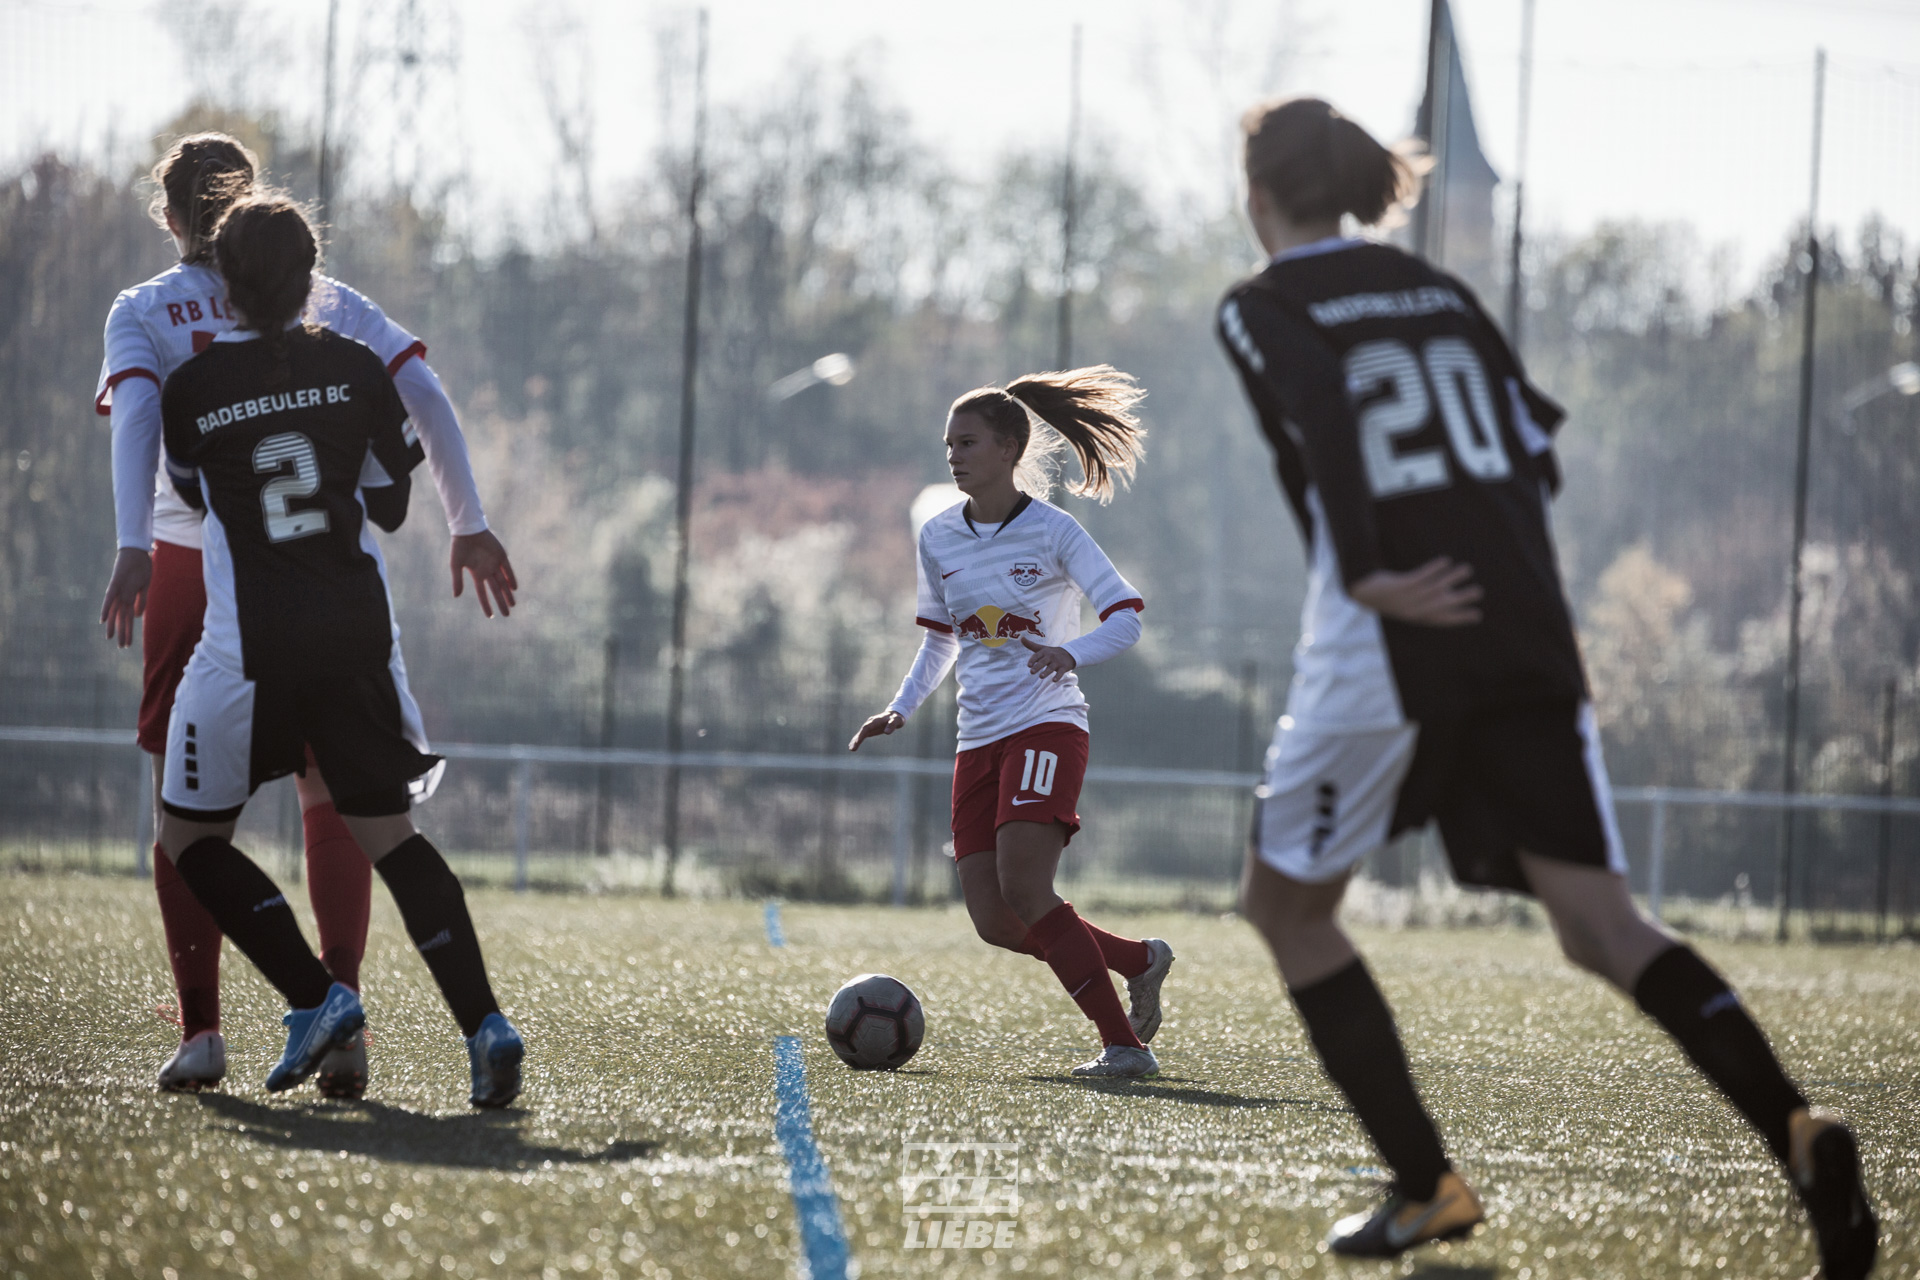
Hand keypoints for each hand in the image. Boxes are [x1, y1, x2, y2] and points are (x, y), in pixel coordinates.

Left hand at [100, 547, 151, 647]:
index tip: (127, 643)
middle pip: (121, 618)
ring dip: (114, 626)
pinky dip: (106, 609)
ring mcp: (118, 591)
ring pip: (115, 612)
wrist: (137, 550)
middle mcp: (122, 596)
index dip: (127, 630)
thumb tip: (137, 616)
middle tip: (122, 647)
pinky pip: (109, 598)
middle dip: (122, 633)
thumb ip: (140, 601)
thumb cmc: (141, 566)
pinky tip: (102, 620)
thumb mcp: (144, 586)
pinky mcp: (115, 583)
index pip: (127, 617)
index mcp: (129, 597)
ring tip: (111, 639)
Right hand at [450, 529, 517, 617]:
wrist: (467, 530)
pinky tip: (513, 588)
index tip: (490, 616)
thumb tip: (456, 597)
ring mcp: (495, 564)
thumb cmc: (459, 547)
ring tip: (512, 605)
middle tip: (507, 614)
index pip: (483, 593)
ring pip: (503, 582)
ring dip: (508, 594)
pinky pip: (508, 569)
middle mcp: (487, 571)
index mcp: (476, 574)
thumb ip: (457, 581)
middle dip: (501, 602)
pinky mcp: (501, 556)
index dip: (486, 605)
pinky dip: (511, 579)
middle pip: (496, 590)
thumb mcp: (455, 565)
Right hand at [848, 710, 903, 751]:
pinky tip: (853, 746)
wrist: (895, 715)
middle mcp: (870, 722)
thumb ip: (892, 725)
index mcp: (876, 720)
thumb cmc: (896, 718)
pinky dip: (857, 740)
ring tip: (851, 749)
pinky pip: (862, 735)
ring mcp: (869, 725)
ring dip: (855, 741)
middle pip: (862, 731)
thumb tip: (887, 732)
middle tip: (852, 748)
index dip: (861, 734)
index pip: (867, 727)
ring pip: (861, 733)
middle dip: (856, 739)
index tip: (857, 741)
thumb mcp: (897, 720)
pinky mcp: (870, 729)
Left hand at [1021, 635, 1076, 681]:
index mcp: (1044, 652)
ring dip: (1046, 672)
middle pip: (1043, 662)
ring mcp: (1057, 662)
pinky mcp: (1063, 667)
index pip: (1037, 656)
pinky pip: (1061, 672)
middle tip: (1031, 672)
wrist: (1068, 653)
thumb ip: (1030, 645)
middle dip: (1037, 666)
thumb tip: (1020, 637)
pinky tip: (1054, 680)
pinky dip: (1058, 676)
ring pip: (1051, 667)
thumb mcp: (1041, 648)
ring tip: (1041, 676)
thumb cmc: (1051, 652)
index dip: (1033, 660)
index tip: (1028, 665)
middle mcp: (1050, 656)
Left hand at [1348, 557, 1482, 625]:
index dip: (1460, 617)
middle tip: (1479, 591)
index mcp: (1417, 616)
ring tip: (1467, 569)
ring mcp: (1407, 598)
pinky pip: (1421, 577)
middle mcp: (1414, 609)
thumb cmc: (1388, 597)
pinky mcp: (1400, 585)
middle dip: (1462, 598)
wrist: (1363, 593)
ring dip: (1453, 577)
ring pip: (1435, 588)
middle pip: (1442, 604)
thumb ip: (1427, 600)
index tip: (1477, 615)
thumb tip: (1447, 593)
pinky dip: (1434, 569)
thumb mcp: (1407, 602)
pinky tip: (1446, 560)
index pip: (1443, 619)